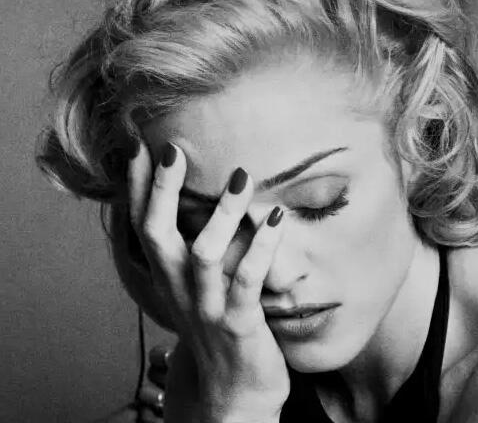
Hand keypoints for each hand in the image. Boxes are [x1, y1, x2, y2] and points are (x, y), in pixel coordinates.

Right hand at [128, 141, 289, 422]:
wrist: (231, 397)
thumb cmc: (217, 331)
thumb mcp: (195, 289)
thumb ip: (191, 250)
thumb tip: (197, 204)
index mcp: (167, 278)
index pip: (142, 225)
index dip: (136, 186)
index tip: (136, 143)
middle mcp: (179, 290)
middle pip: (158, 234)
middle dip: (161, 190)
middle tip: (172, 147)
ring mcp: (208, 308)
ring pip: (204, 255)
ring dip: (221, 214)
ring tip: (241, 174)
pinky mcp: (239, 324)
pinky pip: (247, 282)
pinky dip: (262, 248)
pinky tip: (277, 217)